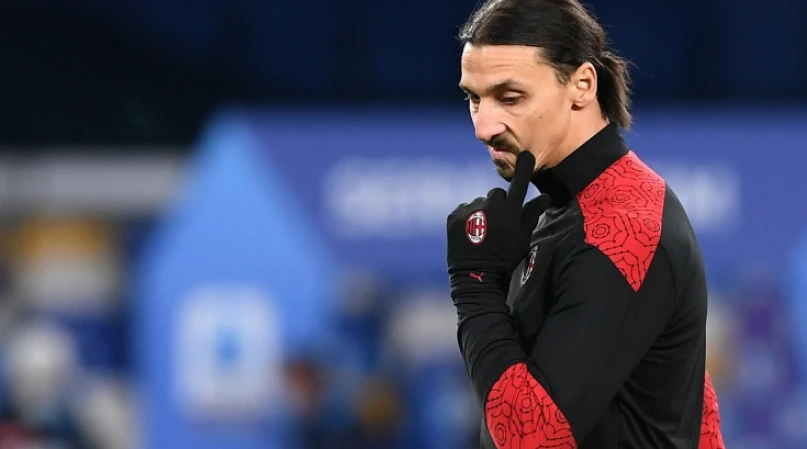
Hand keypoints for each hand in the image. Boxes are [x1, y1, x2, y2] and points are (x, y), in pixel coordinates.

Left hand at [446, 151, 551, 291]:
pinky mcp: (454, 215)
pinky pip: (464, 211)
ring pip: (481, 203)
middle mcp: (490, 204)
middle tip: (500, 225)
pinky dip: (468, 219)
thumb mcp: (523, 237)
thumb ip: (532, 214)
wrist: (476, 275)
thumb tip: (547, 196)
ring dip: (483, 212)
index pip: (520, 183)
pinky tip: (470, 235)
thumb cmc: (505, 257)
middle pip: (497, 194)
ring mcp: (470, 208)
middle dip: (500, 204)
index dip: (524, 168)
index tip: (526, 155)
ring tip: (483, 233)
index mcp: (510, 209)